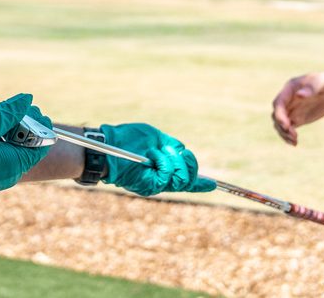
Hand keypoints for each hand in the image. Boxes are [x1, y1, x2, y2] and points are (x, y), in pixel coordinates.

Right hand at [0, 94, 51, 217]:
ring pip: (10, 150)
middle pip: (26, 146)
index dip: (40, 124)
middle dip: (23, 125)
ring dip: (7, 132)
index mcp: (15, 164)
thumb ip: (7, 113)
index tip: (31, 108)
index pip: (41, 143)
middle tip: (13, 108)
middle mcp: (8, 173)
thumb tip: (26, 100)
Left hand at [98, 123, 217, 195]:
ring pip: (182, 178)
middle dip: (188, 162)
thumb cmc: (127, 139)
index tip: (214, 185)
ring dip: (173, 160)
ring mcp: (157, 184)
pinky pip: (168, 175)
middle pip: (189, 179)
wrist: (109, 146)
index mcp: (164, 169)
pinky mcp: (150, 186)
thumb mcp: (155, 137)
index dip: (200, 183)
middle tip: (174, 151)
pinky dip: (163, 160)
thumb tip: (183, 151)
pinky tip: (151, 154)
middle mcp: (162, 180)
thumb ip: (171, 146)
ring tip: (156, 151)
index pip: (187, 180)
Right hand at [271, 72, 323, 145]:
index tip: (287, 125)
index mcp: (289, 89)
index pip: (278, 103)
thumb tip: (299, 95)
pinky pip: (288, 129)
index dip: (279, 115)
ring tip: (294, 141)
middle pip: (277, 115)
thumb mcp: (322, 83)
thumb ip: (311, 88)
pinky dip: (289, 136)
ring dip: (284, 133)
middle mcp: (287, 100)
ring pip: (280, 124)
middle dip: (281, 126)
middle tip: (294, 135)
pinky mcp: (298, 118)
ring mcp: (292, 110)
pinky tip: (295, 143)